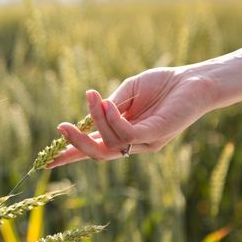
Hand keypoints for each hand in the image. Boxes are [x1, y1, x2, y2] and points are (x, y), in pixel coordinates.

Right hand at [47, 66, 216, 167]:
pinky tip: (108, 103)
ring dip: (97, 120)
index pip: (95, 148)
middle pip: (99, 154)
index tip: (47, 161)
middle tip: (61, 129)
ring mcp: (146, 142)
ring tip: (93, 97)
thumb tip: (91, 113)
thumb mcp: (128, 92)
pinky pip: (128, 134)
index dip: (71, 154)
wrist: (194, 79)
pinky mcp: (157, 134)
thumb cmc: (162, 84)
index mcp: (124, 134)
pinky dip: (114, 120)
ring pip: (111, 143)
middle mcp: (134, 144)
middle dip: (77, 144)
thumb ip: (110, 106)